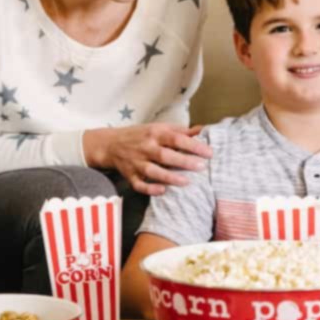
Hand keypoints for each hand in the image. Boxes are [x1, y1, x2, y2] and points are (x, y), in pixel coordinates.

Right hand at [84, 124, 212, 195]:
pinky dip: (150, 188)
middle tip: (201, 167)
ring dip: (169, 177)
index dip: (193, 145)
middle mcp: (145, 148)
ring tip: (186, 182)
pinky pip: (139, 184)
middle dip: (184, 161)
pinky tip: (162, 191)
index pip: (176, 139)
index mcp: (155, 134)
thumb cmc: (140, 136)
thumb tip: (202, 130)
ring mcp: (136, 163)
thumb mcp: (158, 128)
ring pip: (153, 171)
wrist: (111, 144)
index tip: (209, 152)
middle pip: (165, 155)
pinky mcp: (130, 176)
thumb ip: (180, 131)